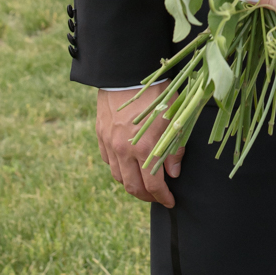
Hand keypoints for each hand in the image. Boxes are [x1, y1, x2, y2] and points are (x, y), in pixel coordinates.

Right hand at [95, 83, 184, 207]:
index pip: (153, 185)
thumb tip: (173, 172)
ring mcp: (110, 144)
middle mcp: (124, 151)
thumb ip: (175, 149)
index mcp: (145, 149)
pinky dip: (119, 169)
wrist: (127, 72)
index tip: (170, 201)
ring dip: (132, 185)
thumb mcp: (175, 118)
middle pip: (133, 188)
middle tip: (158, 196)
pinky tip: (129, 166)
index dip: (163, 197)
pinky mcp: (100, 136)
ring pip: (118, 177)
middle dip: (147, 197)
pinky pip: (108, 161)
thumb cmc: (157, 93)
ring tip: (144, 183)